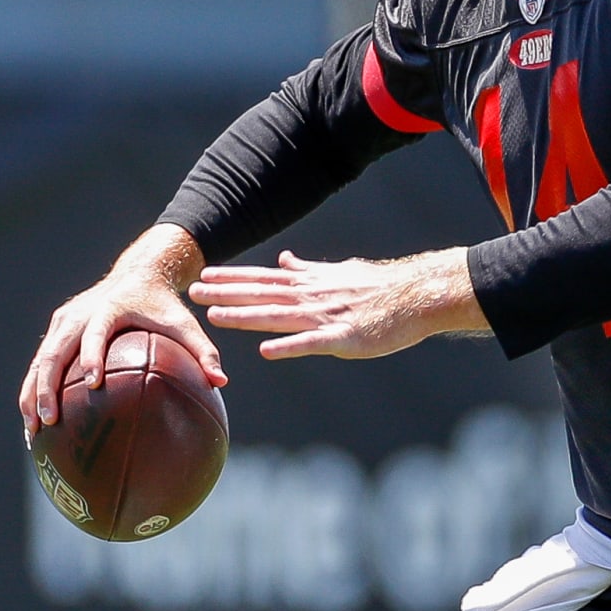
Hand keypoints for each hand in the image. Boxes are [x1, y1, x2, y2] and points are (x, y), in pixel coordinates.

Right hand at [18, 224, 224, 441]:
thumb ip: (203, 350)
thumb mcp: (184, 322)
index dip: (91, 355)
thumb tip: (221, 381)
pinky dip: (34, 390)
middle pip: (53, 352)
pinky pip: (40, 364)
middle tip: (50, 420)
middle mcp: (79, 314)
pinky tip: (36, 423)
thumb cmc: (162, 305)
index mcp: (108, 308)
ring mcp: (63, 322)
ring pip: (39, 361)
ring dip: (32, 395)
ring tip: (34, 430)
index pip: (95, 333)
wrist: (137, 274)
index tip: (92, 382)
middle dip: (47, 387)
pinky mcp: (56, 330)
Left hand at [190, 247, 485, 362]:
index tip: (204, 275)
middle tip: (193, 290)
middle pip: (263, 294)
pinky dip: (290, 346)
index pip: (264, 279)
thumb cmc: (381, 286)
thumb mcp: (340, 272)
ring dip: (246, 316)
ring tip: (215, 317)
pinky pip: (313, 344)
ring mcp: (327, 317)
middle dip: (226, 293)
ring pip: (279, 316)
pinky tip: (266, 352)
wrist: (417, 294)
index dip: (233, 277)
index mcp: (312, 283)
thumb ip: (309, 269)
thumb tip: (285, 259)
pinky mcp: (345, 339)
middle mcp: (313, 297)